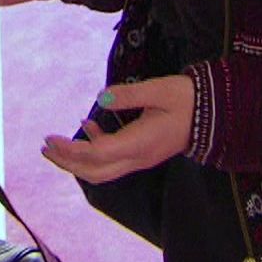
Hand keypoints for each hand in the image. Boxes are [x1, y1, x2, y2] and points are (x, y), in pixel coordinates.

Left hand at [41, 75, 194, 183]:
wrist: (217, 114)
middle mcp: (138, 158)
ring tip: (55, 145)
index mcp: (140, 144)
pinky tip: (88, 127)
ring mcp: (141, 159)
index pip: (97, 155)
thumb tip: (100, 97)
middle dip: (66, 163)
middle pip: (95, 172)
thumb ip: (129, 94)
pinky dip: (94, 151)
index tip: (50, 138)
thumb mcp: (160, 89)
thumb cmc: (189, 99)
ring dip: (77, 161)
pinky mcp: (144, 154)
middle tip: (44, 147)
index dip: (70, 150)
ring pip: (102, 171)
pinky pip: (113, 161)